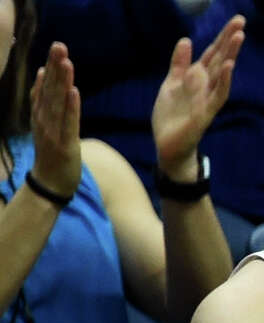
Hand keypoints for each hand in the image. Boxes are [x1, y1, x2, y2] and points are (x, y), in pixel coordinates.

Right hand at [29, 43, 81, 197]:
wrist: (49, 185)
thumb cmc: (51, 153)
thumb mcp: (45, 123)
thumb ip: (44, 101)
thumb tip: (43, 75)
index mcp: (40, 115)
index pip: (44, 87)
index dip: (50, 68)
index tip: (56, 48)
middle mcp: (43, 120)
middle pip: (49, 90)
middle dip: (55, 67)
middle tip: (60, 46)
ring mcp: (53, 132)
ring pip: (57, 102)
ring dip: (62, 82)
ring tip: (66, 62)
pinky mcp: (65, 145)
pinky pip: (68, 123)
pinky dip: (71, 107)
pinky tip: (73, 91)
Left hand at [152, 15, 244, 178]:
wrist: (168, 145)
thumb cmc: (171, 116)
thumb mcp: (171, 84)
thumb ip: (179, 63)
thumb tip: (186, 40)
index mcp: (197, 78)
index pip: (212, 53)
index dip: (222, 37)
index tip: (235, 20)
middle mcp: (206, 86)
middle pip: (220, 58)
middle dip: (230, 40)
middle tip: (242, 21)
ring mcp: (208, 98)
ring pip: (222, 73)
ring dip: (230, 55)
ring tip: (239, 36)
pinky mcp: (206, 112)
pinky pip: (218, 95)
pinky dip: (224, 80)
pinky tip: (228, 66)